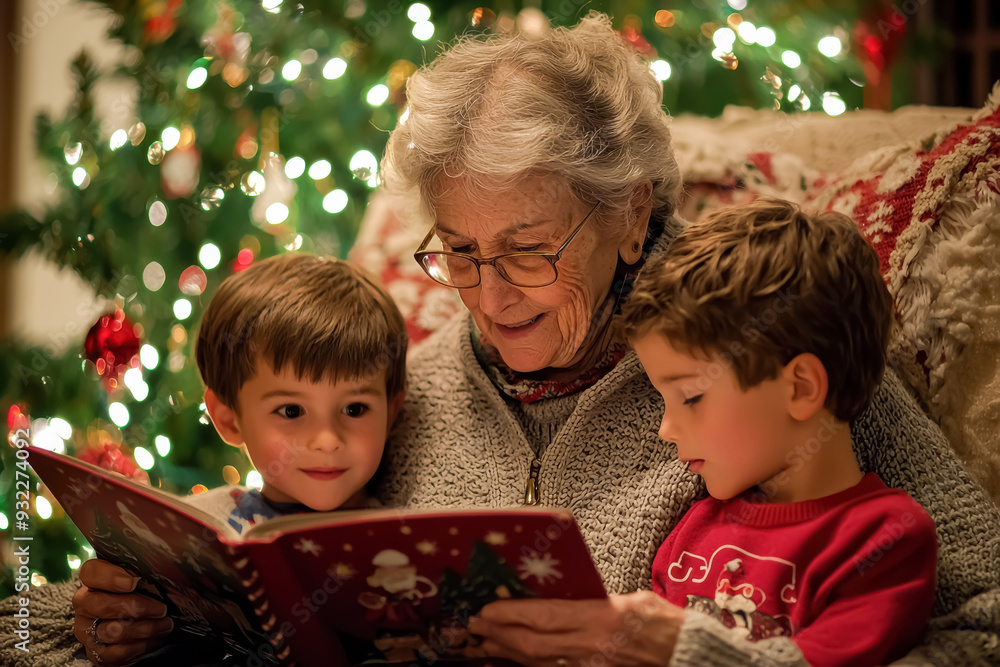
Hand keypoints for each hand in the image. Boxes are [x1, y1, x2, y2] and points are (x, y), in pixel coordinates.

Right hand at [72, 559, 173, 664]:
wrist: (139, 626)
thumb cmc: (145, 593)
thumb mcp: (147, 576)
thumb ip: (151, 566)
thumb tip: (179, 550)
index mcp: (95, 580)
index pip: (90, 571)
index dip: (110, 576)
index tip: (134, 581)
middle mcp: (85, 603)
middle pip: (100, 604)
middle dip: (136, 607)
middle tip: (162, 608)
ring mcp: (87, 629)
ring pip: (111, 631)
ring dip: (144, 629)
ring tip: (165, 625)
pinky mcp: (95, 652)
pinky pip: (115, 653)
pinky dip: (140, 647)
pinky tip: (155, 640)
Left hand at [468, 591, 684, 666]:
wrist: (686, 657)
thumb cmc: (665, 623)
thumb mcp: (631, 598)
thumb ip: (594, 599)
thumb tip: (563, 594)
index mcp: (603, 618)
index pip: (544, 616)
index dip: (510, 614)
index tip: (486, 609)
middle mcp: (592, 646)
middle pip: (532, 644)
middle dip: (498, 635)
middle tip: (474, 627)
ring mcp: (590, 665)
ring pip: (538, 662)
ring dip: (506, 653)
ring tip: (482, 645)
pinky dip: (528, 665)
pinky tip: (512, 660)